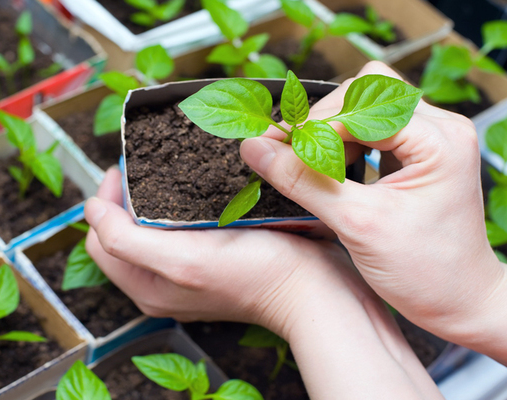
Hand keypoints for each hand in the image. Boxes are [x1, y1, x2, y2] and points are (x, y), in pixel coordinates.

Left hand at [84, 168, 442, 397]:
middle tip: (146, 163)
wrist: (314, 290)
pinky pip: (180, 227)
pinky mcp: (212, 259)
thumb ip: (125, 240)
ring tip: (168, 169)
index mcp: (145, 285)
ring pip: (152, 226)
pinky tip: (197, 185)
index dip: (106, 199)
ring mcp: (188, 271)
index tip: (125, 168)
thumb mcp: (182, 261)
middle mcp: (162, 281)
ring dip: (153, 195)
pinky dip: (179, 203)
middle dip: (127, 194)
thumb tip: (90, 210)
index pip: (100, 236)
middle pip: (123, 231)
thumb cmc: (256, 275)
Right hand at [240, 61, 506, 362]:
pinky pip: (371, 130)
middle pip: (363, 94)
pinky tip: (333, 172)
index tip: (277, 149)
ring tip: (314, 168)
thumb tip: (255, 148)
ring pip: (364, 109)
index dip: (313, 126)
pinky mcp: (418, 155)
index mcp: (438, 139)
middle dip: (322, 123)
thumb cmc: (425, 271)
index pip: (359, 105)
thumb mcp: (356, 224)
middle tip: (293, 156)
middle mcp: (440, 128)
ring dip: (331, 134)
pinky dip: (343, 145)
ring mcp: (430, 140)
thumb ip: (303, 181)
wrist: (459, 302)